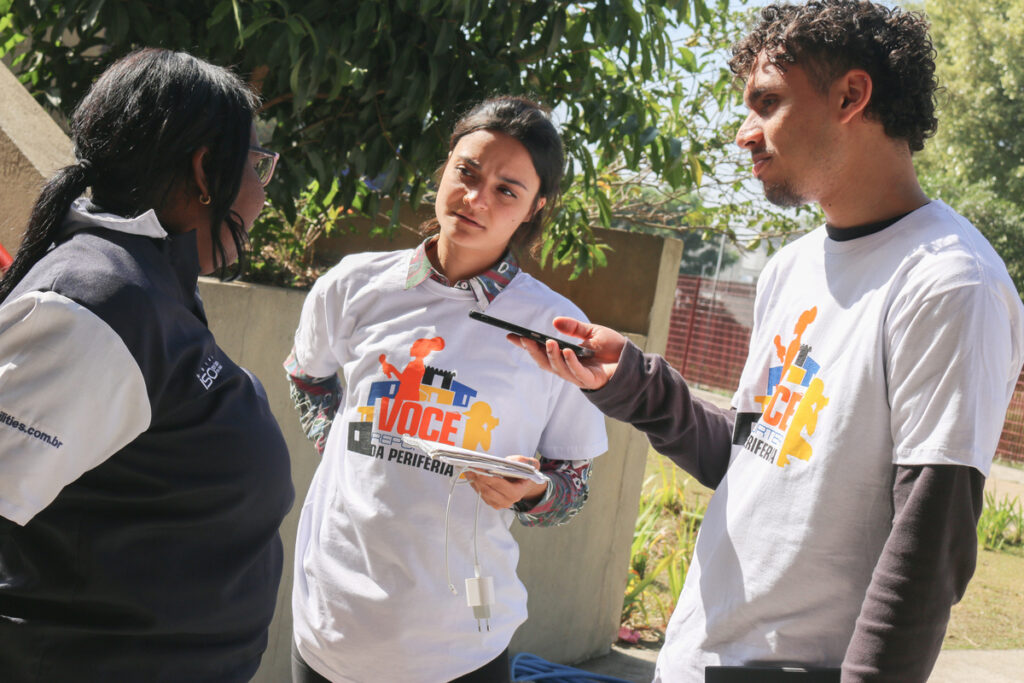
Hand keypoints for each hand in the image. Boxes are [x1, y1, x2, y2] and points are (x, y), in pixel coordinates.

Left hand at [464, 456, 546, 510]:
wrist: (526, 484)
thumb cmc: (527, 474)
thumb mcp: (531, 464)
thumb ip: (522, 461)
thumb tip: (508, 461)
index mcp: (516, 493)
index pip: (499, 485)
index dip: (487, 476)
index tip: (478, 467)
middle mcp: (507, 501)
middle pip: (488, 490)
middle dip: (477, 478)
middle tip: (469, 466)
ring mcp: (499, 503)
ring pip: (482, 493)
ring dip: (474, 481)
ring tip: (467, 468)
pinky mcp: (492, 502)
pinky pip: (481, 494)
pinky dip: (475, 484)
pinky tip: (471, 474)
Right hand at [510, 316, 624, 390]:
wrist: (633, 362)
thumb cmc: (613, 349)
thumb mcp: (592, 332)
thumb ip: (574, 328)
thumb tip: (554, 322)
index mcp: (565, 356)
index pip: (541, 351)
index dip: (525, 345)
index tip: (510, 334)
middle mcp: (568, 367)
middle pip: (544, 363)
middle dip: (532, 351)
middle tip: (524, 339)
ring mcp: (578, 375)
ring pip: (558, 369)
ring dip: (551, 356)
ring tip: (548, 342)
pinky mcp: (591, 380)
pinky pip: (577, 373)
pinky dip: (570, 362)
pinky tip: (567, 351)